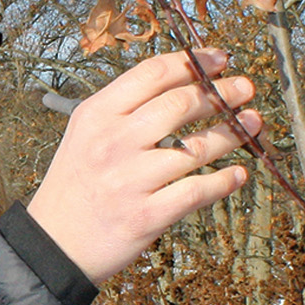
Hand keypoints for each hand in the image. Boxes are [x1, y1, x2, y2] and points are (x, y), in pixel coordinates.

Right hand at [25, 49, 259, 284]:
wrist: (52, 245)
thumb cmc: (74, 187)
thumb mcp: (84, 134)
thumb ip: (124, 109)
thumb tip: (181, 84)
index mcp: (97, 114)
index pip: (153, 73)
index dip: (194, 61)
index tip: (219, 59)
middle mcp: (113, 142)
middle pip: (181, 103)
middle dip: (222, 92)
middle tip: (243, 88)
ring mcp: (130, 180)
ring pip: (197, 147)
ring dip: (233, 132)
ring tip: (252, 123)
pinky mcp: (146, 215)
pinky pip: (197, 191)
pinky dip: (224, 181)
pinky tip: (237, 173)